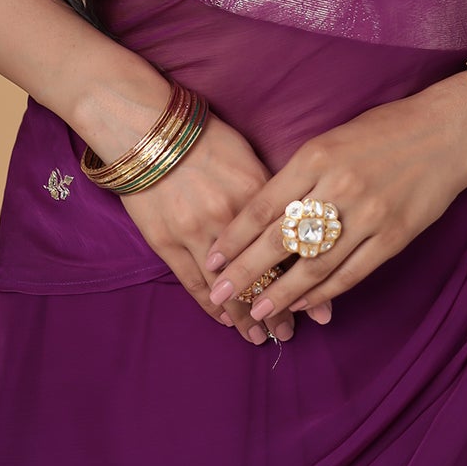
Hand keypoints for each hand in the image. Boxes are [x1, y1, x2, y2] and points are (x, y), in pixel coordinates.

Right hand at [117, 111, 302, 346]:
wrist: (146, 128)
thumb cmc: (202, 137)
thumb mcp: (247, 156)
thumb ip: (271, 194)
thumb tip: (298, 226)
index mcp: (256, 192)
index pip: (289, 248)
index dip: (307, 282)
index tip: (321, 308)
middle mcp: (229, 217)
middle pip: (262, 275)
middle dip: (280, 310)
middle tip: (291, 333)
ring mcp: (195, 232)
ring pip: (228, 288)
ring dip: (246, 318)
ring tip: (261, 337)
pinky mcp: (166, 242)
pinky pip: (194, 284)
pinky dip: (212, 307)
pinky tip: (226, 321)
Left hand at [203, 78, 466, 324]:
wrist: (446, 133)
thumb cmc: (383, 130)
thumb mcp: (332, 138)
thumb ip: (300, 174)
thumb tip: (263, 215)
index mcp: (316, 157)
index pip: (263, 205)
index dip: (235, 237)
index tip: (213, 258)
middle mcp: (339, 187)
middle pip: (281, 240)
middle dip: (246, 272)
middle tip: (221, 294)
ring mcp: (368, 215)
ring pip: (314, 265)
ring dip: (282, 293)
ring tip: (257, 310)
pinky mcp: (394, 236)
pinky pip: (351, 273)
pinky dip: (324, 293)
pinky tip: (304, 304)